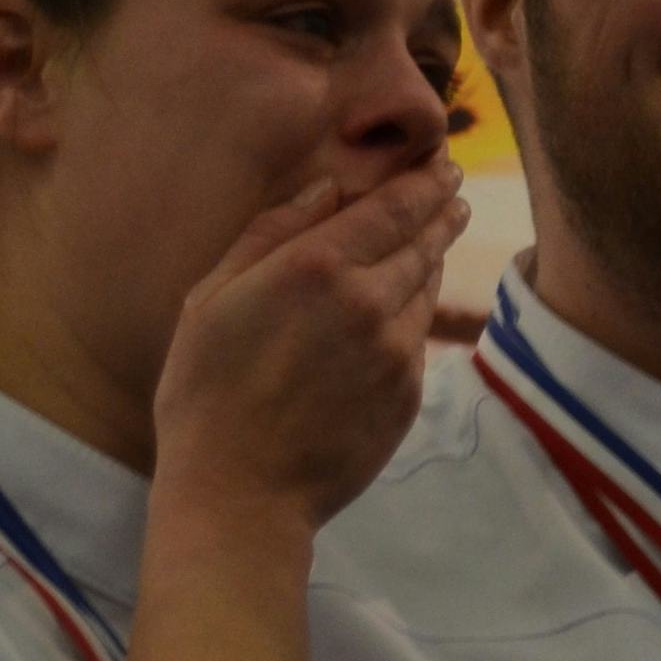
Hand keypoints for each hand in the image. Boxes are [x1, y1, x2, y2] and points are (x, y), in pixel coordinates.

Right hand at [152, 163, 469, 527]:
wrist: (239, 493)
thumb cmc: (206, 393)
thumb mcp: (211, 299)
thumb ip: (272, 233)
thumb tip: (327, 188)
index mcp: (317, 266)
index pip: (396, 206)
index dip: (426, 182)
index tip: (442, 166)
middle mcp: (370, 300)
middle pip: (425, 240)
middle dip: (443, 210)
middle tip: (453, 190)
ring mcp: (396, 350)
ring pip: (427, 287)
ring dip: (434, 257)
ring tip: (436, 236)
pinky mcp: (408, 393)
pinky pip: (419, 338)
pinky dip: (416, 313)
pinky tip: (405, 307)